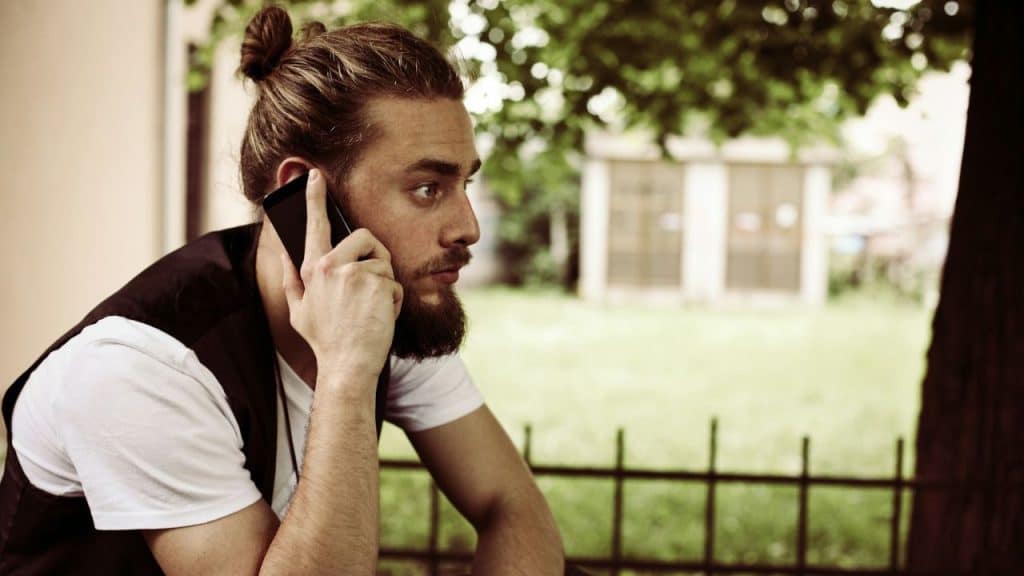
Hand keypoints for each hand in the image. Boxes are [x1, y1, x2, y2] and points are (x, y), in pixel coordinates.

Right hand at [280, 169, 402, 391]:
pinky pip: (395, 282)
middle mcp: (330, 266)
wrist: (347, 365)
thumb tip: (284, 253)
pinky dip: (395, 301)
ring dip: (386, 284)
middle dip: (376, 257)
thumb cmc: (325, 341)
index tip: (315, 175)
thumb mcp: (298, 311)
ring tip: (373, 308)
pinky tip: (382, 317)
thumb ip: (290, 278)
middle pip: (365, 237)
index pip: (313, 226)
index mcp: (311, 269)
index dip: (313, 198)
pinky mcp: (376, 282)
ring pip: (383, 262)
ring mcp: (354, 272)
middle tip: (373, 284)